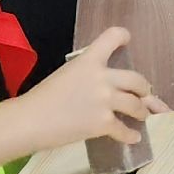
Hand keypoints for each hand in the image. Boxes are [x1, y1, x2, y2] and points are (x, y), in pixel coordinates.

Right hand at [8, 27, 161, 153]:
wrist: (29, 120)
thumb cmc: (42, 97)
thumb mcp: (67, 73)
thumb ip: (88, 74)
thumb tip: (105, 85)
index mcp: (89, 59)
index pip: (113, 36)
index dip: (123, 37)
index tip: (127, 41)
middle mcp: (102, 77)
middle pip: (137, 79)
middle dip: (144, 88)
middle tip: (144, 94)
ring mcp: (105, 101)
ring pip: (137, 105)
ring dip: (142, 112)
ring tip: (142, 115)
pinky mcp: (103, 123)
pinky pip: (125, 130)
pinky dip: (131, 135)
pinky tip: (133, 137)